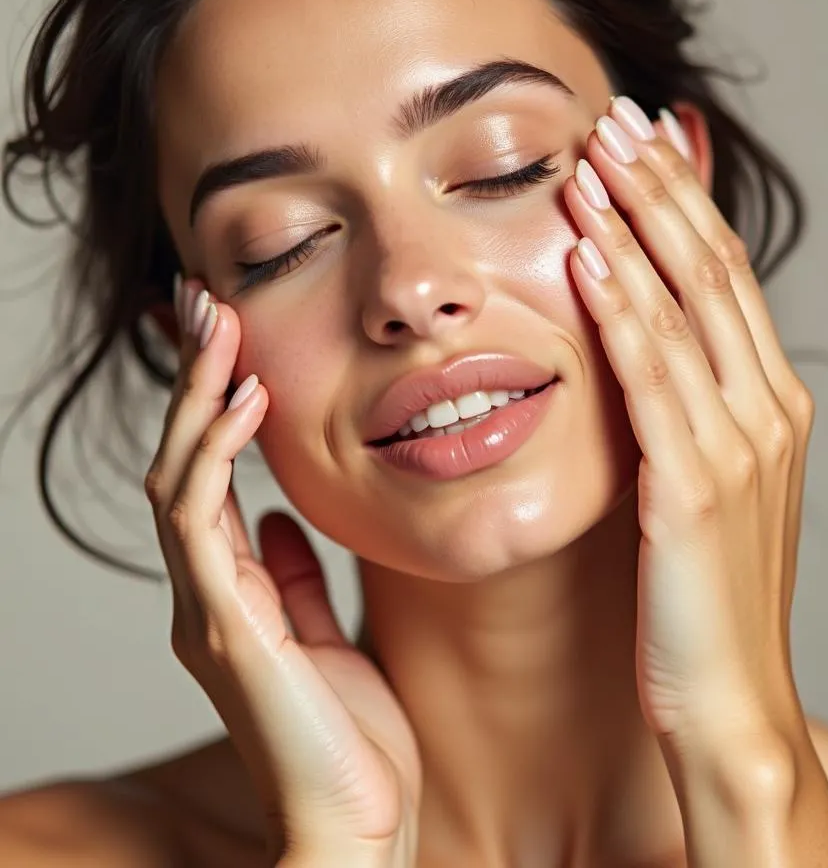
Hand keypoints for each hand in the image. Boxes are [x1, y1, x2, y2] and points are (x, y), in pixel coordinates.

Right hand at [144, 285, 420, 865]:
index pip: (209, 473)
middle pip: (184, 459)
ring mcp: (208, 607)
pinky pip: (202, 520)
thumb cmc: (351, 738)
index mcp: (232, 591)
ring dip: (198, 395)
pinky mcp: (225, 627)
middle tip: (204, 300)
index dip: (212, 402)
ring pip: (180, 476)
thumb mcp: (325, 636)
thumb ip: (290, 579)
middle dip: (193, 377)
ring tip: (219, 325)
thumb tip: (275, 520)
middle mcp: (207, 592)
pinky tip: (244, 400)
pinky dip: (217, 452)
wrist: (360, 826)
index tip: (230, 336)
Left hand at [565, 98, 814, 747]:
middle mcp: (765, 412)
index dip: (683, 203)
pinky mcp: (692, 492)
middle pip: (711, 272)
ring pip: (685, 310)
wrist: (731, 702)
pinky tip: (586, 260)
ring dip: (636, 228)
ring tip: (591, 160)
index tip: (639, 141)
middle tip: (614, 117)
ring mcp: (736, 449)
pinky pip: (652, 384)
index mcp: (769, 406)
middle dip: (660, 188)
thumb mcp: (708, 486)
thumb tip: (651, 346)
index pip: (724, 276)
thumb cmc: (704, 597)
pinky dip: (620, 316)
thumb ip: (688, 411)